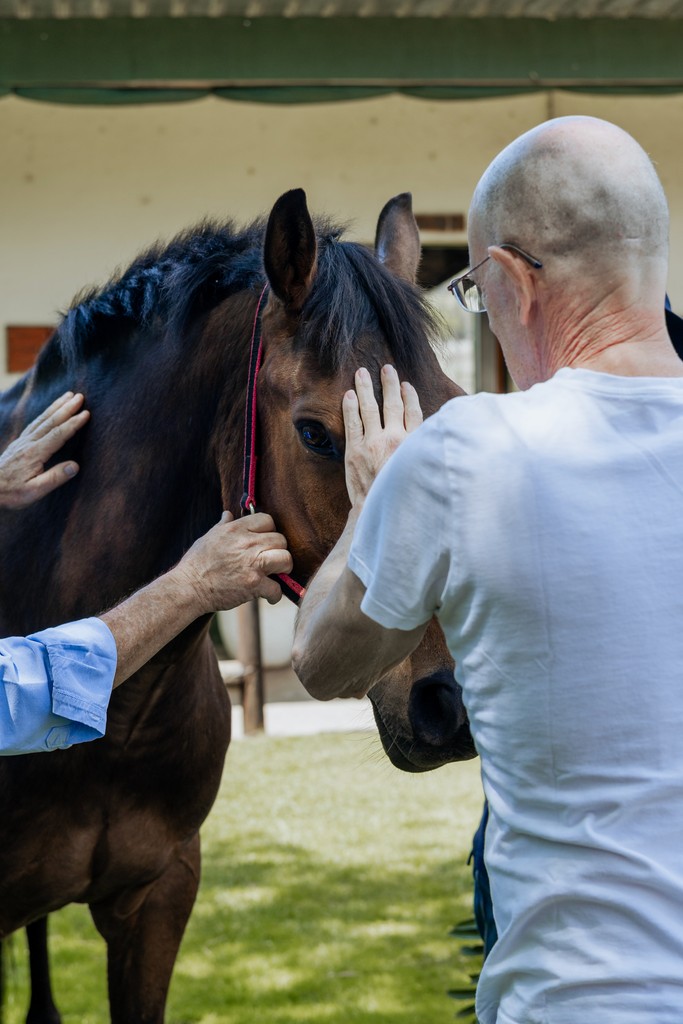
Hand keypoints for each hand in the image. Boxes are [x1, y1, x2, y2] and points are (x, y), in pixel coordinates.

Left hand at [0, 392, 89, 509]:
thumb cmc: (12, 492)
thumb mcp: (35, 491)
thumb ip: (55, 478)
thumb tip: (76, 466)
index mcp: (35, 453)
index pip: (58, 434)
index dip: (73, 423)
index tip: (86, 413)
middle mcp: (28, 443)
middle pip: (51, 421)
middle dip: (66, 408)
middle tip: (80, 396)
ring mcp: (22, 441)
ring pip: (42, 419)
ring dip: (56, 406)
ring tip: (68, 395)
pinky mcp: (19, 443)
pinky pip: (35, 423)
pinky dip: (45, 414)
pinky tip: (50, 411)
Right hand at [175, 511, 292, 612]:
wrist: (188, 588)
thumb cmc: (196, 563)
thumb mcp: (208, 537)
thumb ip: (223, 525)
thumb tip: (228, 514)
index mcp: (236, 529)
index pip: (267, 519)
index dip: (269, 530)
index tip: (266, 541)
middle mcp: (246, 544)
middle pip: (281, 539)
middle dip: (279, 549)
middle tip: (273, 559)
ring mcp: (252, 564)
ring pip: (286, 559)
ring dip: (284, 568)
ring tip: (278, 573)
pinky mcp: (253, 584)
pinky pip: (277, 588)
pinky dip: (275, 595)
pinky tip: (269, 596)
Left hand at [343, 364, 422, 507]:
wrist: (378, 512)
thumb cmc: (400, 494)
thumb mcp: (419, 470)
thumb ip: (419, 450)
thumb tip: (424, 439)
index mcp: (413, 444)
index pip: (414, 412)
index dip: (409, 396)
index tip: (405, 385)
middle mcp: (395, 439)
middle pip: (393, 404)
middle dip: (389, 384)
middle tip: (386, 368)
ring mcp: (373, 443)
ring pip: (370, 408)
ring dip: (366, 387)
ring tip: (363, 373)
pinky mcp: (355, 450)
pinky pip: (352, 422)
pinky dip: (350, 407)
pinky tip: (349, 394)